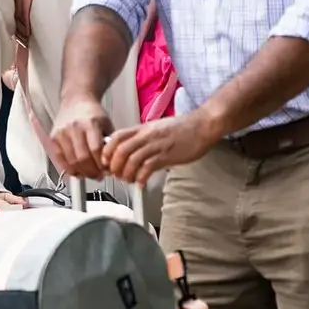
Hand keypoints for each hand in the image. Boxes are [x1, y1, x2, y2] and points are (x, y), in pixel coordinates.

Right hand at [51, 95, 114, 176]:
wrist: (76, 100)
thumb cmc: (93, 112)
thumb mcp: (107, 124)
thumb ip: (110, 143)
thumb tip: (111, 164)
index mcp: (90, 123)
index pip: (95, 150)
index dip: (101, 164)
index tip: (107, 170)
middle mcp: (74, 128)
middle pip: (82, 158)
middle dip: (92, 172)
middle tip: (99, 176)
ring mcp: (62, 133)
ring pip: (71, 161)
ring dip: (82, 172)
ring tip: (89, 174)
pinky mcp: (54, 138)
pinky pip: (60, 159)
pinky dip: (69, 169)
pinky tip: (77, 171)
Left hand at [103, 110, 222, 185]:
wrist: (202, 125)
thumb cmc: (182, 129)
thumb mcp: (156, 129)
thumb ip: (142, 138)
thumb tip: (129, 151)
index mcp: (142, 129)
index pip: (117, 137)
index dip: (107, 150)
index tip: (106, 162)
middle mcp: (147, 135)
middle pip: (121, 150)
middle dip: (114, 166)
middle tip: (116, 175)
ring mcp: (157, 145)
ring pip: (132, 159)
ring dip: (126, 173)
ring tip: (128, 180)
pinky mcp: (168, 155)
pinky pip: (149, 167)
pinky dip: (141, 177)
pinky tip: (141, 183)